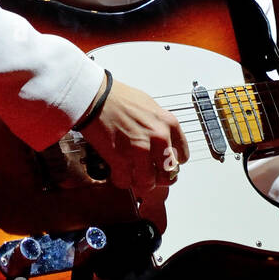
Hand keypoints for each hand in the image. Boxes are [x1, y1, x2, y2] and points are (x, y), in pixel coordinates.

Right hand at [78, 76, 189, 192]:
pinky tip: (117, 172)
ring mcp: (141, 150)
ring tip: (132, 175)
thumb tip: (163, 142)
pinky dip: (121, 180)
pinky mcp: (121, 158)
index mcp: (169, 124)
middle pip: (168, 173)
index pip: (182, 156)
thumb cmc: (119, 98)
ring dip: (139, 182)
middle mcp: (159, 138)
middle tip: (148, 173)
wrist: (95, 96)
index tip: (162, 163)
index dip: (170, 162)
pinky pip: (126, 182)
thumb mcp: (150, 107)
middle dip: (157, 176)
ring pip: (148, 183)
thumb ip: (159, 126)